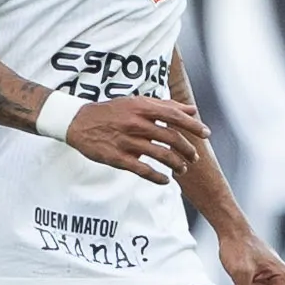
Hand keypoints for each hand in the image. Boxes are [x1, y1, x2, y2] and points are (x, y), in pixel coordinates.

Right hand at [55, 94, 206, 185]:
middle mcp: (136, 124)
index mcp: (142, 108)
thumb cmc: (112, 112)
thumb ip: (165, 106)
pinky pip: (143, 170)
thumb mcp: (137, 103)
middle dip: (188, 149)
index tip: (206, 134)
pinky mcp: (117, 158)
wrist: (78, 122)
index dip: (193, 126)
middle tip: (194, 157)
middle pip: (171, 138)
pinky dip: (158, 177)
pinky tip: (166, 181)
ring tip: (182, 169)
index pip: (174, 116)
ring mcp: (127, 141)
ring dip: (176, 164)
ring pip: (160, 155)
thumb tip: (192, 110)